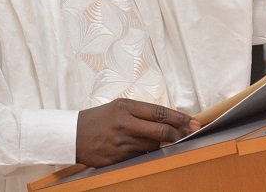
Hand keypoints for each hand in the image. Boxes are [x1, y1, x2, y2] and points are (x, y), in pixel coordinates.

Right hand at [76, 99, 199, 167]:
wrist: (72, 135)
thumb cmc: (98, 120)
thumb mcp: (117, 108)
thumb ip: (140, 114)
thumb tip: (166, 121)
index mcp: (125, 107)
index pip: (160, 112)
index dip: (179, 118)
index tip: (193, 122)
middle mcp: (124, 123)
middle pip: (161, 129)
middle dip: (179, 133)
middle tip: (190, 134)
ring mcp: (121, 141)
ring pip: (152, 144)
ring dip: (160, 144)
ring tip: (158, 140)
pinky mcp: (117, 157)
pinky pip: (140, 156)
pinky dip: (146, 152)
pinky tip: (142, 148)